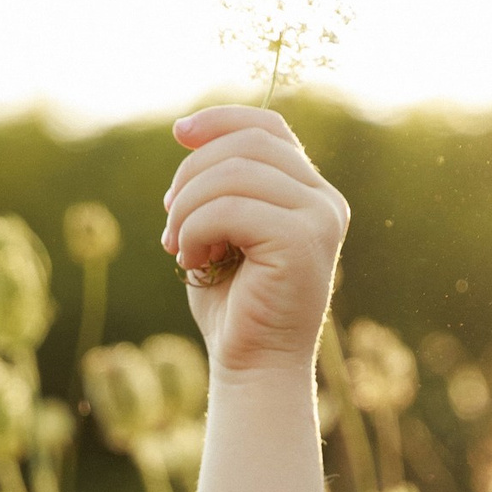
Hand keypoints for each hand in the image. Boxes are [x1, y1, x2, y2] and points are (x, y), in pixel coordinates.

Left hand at [161, 105, 347, 380]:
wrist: (253, 371)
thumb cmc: (233, 309)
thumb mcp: (222, 234)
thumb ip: (220, 186)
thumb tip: (189, 132)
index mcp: (310, 194)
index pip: (269, 128)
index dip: (221, 120)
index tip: (179, 131)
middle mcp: (324, 200)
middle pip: (248, 144)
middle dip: (193, 172)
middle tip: (168, 218)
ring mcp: (319, 218)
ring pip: (235, 173)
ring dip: (188, 205)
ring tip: (175, 244)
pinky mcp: (302, 240)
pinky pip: (230, 207)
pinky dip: (196, 228)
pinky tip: (189, 258)